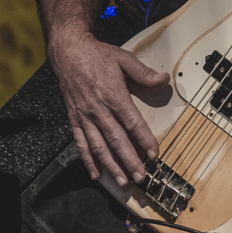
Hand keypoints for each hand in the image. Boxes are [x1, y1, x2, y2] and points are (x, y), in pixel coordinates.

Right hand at [47, 33, 169, 184]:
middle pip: (116, 139)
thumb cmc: (96, 55)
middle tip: (140, 177)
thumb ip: (143, 72)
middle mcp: (98, 109)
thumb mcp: (123, 58)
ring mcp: (84, 116)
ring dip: (110, 165)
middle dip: (129, 160)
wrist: (68, 52)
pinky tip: (95, 173)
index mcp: (113, 95)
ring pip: (98, 145)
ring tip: (121, 181)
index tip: (154, 154)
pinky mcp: (74, 118)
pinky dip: (88, 160)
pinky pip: (81, 143)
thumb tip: (163, 79)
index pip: (132, 122)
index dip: (144, 139)